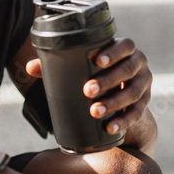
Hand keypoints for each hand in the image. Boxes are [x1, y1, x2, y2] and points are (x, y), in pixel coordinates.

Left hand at [26, 37, 152, 137]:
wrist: (122, 91)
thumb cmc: (97, 71)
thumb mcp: (84, 65)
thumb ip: (58, 64)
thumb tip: (29, 68)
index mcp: (126, 48)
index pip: (125, 45)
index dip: (114, 52)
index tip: (97, 61)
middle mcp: (139, 64)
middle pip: (128, 70)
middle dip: (108, 80)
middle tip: (87, 90)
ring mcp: (144, 84)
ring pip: (133, 93)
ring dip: (114, 103)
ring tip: (95, 111)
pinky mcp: (144, 104)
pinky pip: (137, 114)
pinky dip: (123, 121)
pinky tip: (110, 128)